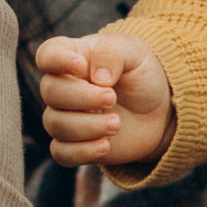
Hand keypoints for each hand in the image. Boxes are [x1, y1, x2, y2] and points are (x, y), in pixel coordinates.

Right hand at [36, 30, 178, 170]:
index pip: (48, 55)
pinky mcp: (74, 144)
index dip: (56, 60)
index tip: (81, 65)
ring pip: (55, 124)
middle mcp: (63, 86)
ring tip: (116, 124)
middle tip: (112, 99)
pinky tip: (105, 146)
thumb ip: (112, 54)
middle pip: (50, 92)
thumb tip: (97, 78)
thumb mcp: (134, 53)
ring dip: (87, 126)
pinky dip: (81, 152)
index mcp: (73, 56)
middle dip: (81, 97)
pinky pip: (60, 153)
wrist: (158, 111)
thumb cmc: (140, 76)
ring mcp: (66, 116)